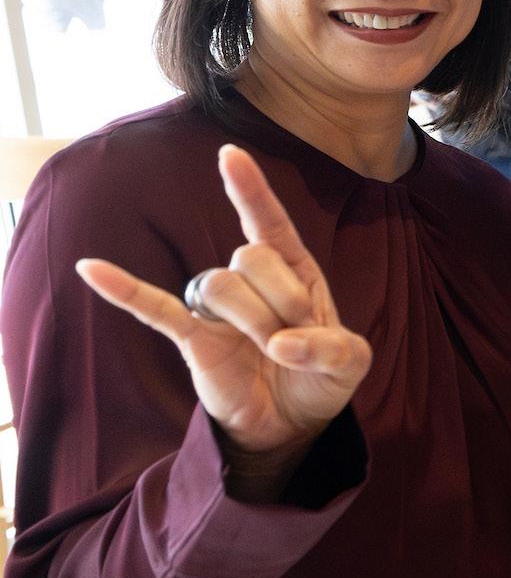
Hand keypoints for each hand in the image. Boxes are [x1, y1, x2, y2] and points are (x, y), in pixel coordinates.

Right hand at [75, 145, 371, 471]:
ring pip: (219, 284)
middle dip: (282, 298)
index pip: (270, 223)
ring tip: (272, 350)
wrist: (291, 424)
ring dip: (253, 318)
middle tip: (297, 336)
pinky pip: (153, 307)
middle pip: (250, 256)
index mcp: (295, 272)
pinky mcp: (192, 337)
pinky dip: (125, 289)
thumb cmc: (321, 379)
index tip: (229, 154)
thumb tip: (282, 345)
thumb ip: (332, 349)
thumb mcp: (350, 365)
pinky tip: (92, 269)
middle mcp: (252, 281)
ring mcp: (217, 308)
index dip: (251, 190)